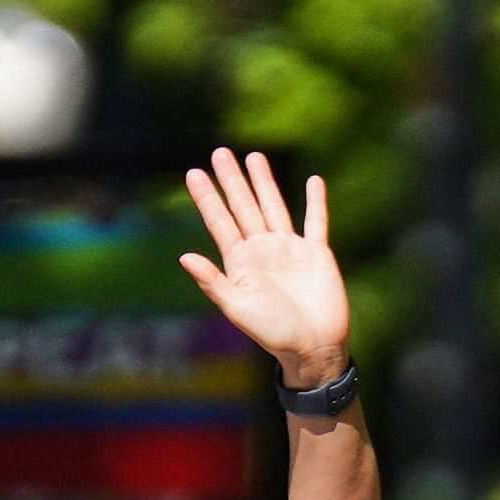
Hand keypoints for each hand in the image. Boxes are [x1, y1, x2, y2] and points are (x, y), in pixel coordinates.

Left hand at [178, 148, 350, 390]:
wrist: (313, 347)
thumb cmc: (273, 333)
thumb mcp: (237, 308)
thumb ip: (213, 282)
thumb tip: (183, 256)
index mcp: (241, 262)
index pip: (219, 222)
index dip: (207, 198)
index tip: (193, 173)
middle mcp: (263, 250)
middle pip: (243, 207)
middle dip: (232, 180)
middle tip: (219, 153)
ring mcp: (290, 249)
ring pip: (273, 206)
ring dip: (264, 182)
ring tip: (254, 156)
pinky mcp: (317, 253)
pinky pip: (316, 221)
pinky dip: (316, 202)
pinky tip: (313, 181)